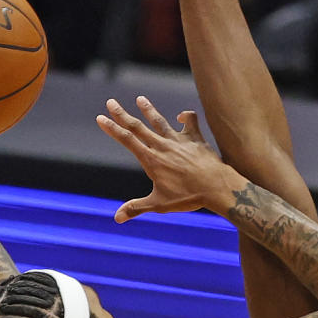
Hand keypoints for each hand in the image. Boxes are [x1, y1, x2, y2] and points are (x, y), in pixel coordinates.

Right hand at [96, 95, 239, 222]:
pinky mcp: (195, 139)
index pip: (127, 140)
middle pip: (138, 127)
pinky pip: (190, 122)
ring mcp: (179, 141)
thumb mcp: (159, 204)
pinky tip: (181, 115)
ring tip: (140, 99)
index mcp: (151, 160)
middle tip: (110, 102)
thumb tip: (117, 218)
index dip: (112, 128)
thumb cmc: (188, 197)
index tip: (100, 118)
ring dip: (149, 110)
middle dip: (122, 114)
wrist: (216, 187)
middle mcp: (163, 146)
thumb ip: (136, 208)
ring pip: (160, 121)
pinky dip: (185, 116)